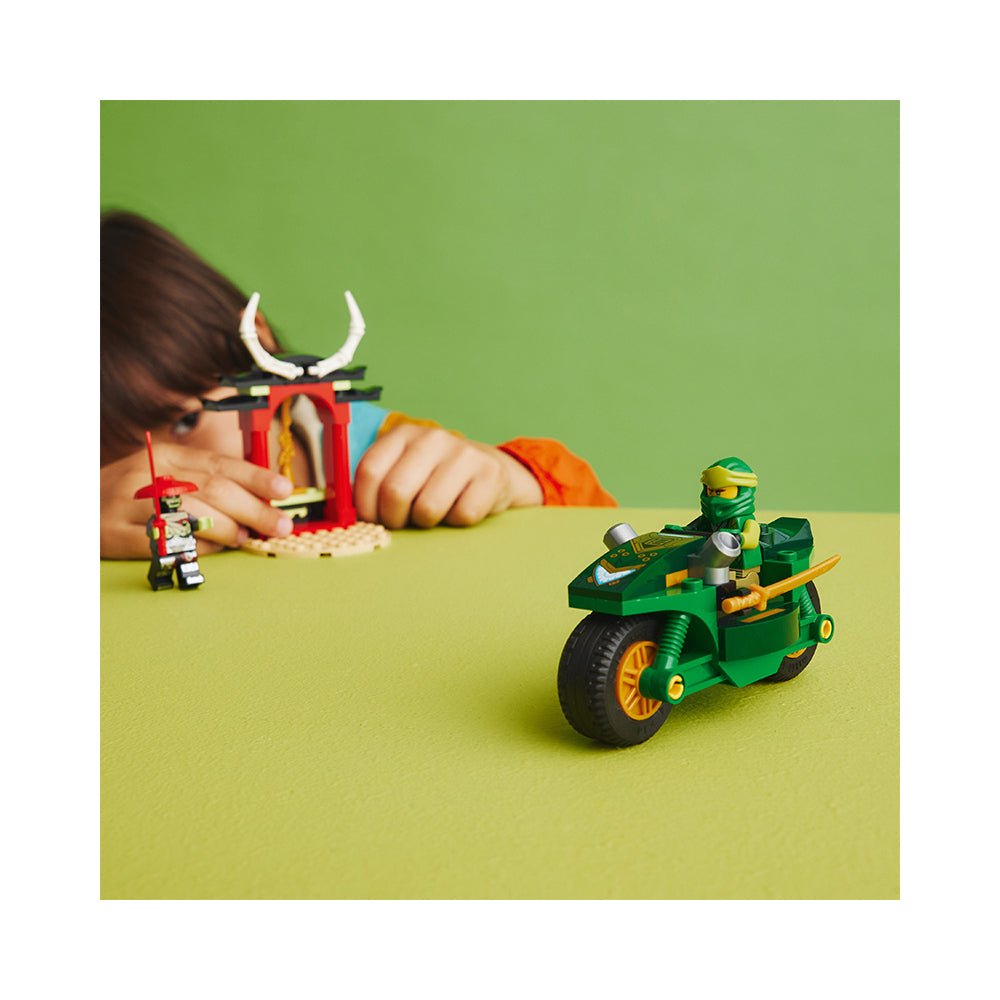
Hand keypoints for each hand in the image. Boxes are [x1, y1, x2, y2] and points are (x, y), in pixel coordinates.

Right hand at [101, 442, 294, 558]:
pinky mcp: (118, 536)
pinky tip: (215, 551)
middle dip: (254, 509)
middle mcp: (147, 476)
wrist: (71, 511)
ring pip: (192, 516)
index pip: (218, 464)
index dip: (255, 477)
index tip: (285, 490)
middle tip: (280, 526)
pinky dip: (197, 548)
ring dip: (228, 529)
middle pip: (211, 490)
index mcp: (163, 457)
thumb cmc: (127, 496)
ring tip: (247, 538)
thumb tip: (257, 496)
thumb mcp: (161, 474)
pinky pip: (167, 543)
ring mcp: (130, 506)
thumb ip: (203, 480)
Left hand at [353, 425, 542, 528]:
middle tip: (404, 520)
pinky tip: (460, 507)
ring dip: (428, 522)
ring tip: (434, 511)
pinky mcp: (490, 474)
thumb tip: (341, 511)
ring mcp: (464, 454)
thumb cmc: (435, 478)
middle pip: (395, 492)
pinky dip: (457, 521)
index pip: (369, 471)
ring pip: (428, 508)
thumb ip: (374, 483)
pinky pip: (462, 515)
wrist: (490, 470)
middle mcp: (433, 438)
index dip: (365, 505)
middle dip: (395, 518)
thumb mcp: (402, 469)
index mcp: (403, 435)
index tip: (373, 518)